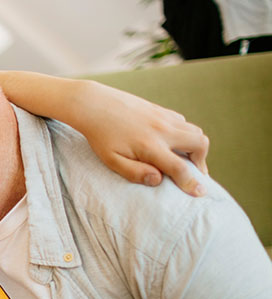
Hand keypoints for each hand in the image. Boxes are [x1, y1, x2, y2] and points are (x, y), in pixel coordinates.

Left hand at [78, 80, 208, 196]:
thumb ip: (135, 172)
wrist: (95, 105)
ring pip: (195, 131)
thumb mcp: (112, 160)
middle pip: (200, 144)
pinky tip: (172, 143)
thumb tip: (158, 180)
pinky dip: (185, 134)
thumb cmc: (101, 137)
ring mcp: (164, 117)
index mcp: (150, 146)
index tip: (199, 193)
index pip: (179, 167)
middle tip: (193, 173)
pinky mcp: (162, 110)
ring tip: (186, 159)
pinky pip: (183, 122)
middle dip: (202, 161)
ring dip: (196, 146)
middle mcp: (162, 130)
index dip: (191, 182)